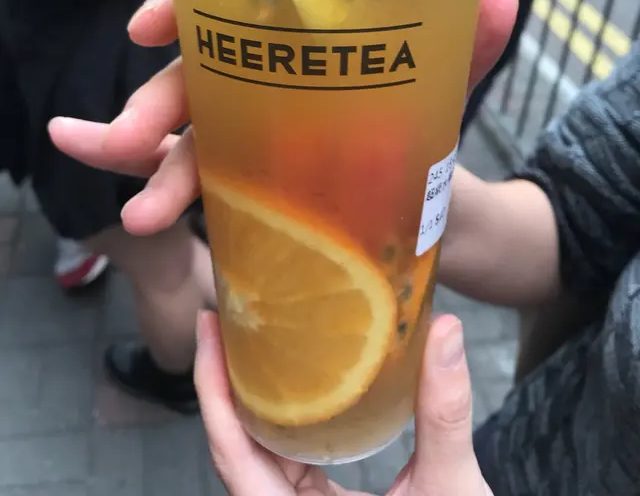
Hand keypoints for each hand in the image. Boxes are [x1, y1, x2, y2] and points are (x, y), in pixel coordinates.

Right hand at [48, 0, 517, 235]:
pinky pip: (204, 187)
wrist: (453, 221)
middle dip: (154, 103)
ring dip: (152, 168)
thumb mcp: (448, 92)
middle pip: (195, 79)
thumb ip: (468, 48)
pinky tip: (143, 221)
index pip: (228, 6)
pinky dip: (168, 197)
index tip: (147, 26)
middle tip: (129, 138)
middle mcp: (267, 84)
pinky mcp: (255, 189)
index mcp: (300, 45)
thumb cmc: (437, 140)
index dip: (181, 7)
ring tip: (138, 215)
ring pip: (189, 140)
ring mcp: (256, 138)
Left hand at [195, 309, 492, 495]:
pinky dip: (277, 419)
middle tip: (222, 317)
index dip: (212, 392)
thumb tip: (447, 330)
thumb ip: (444, 414)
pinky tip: (286, 383)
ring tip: (246, 340)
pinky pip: (280, 460)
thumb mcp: (449, 491)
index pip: (232, 456)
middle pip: (234, 446)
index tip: (207, 329)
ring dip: (246, 398)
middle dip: (222, 380)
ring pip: (255, 453)